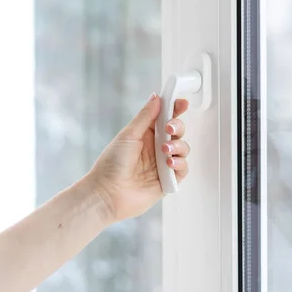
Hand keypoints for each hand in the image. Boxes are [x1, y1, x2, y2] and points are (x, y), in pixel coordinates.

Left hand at [86, 93, 189, 222]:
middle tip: (169, 128)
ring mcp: (163, 164)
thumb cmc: (111, 164)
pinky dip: (180, 164)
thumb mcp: (128, 135)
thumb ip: (145, 116)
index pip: (165, 118)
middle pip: (177, 131)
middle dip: (177, 126)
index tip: (182, 103)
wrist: (108, 194)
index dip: (175, 109)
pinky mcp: (168, 180)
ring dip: (178, 146)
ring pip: (183, 148)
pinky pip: (183, 169)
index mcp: (146, 135)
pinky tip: (169, 164)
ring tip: (165, 151)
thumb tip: (157, 97)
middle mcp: (156, 148)